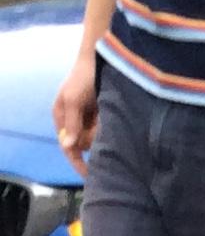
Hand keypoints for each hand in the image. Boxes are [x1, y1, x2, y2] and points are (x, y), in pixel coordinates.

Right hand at [52, 52, 98, 176]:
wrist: (102, 59)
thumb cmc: (83, 76)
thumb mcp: (74, 99)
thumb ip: (72, 122)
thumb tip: (67, 145)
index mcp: (62, 118)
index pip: (68, 147)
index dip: (78, 163)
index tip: (90, 176)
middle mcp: (75, 122)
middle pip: (85, 146)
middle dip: (94, 140)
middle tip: (101, 123)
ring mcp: (89, 120)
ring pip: (97, 140)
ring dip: (103, 132)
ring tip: (106, 114)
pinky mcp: (103, 117)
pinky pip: (107, 132)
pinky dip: (110, 128)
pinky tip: (111, 117)